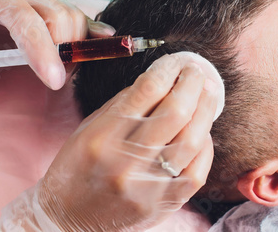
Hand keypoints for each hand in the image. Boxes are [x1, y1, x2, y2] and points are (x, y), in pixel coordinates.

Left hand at [0, 0, 114, 97]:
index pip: (27, 22)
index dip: (43, 51)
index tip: (55, 80)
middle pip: (59, 17)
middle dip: (63, 51)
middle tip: (55, 76)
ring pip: (74, 16)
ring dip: (76, 45)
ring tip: (63, 66)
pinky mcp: (58, 1)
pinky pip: (82, 14)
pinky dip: (94, 30)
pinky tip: (105, 40)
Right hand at [0, 54, 216, 230]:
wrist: (70, 221)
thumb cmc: (77, 168)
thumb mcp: (89, 129)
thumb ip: (124, 104)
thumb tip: (163, 80)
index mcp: (101, 136)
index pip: (146, 90)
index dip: (168, 69)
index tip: (177, 61)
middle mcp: (125, 161)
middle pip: (175, 112)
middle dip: (193, 84)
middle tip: (197, 72)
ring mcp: (147, 186)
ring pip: (192, 139)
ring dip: (206, 110)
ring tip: (208, 94)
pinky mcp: (163, 204)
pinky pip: (198, 170)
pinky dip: (205, 145)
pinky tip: (202, 131)